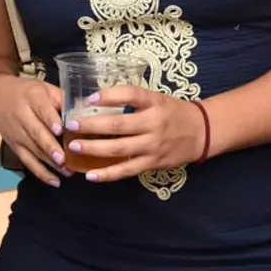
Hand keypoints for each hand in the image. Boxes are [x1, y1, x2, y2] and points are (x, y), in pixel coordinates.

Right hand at [0, 74, 67, 187]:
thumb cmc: (28, 92)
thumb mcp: (45, 88)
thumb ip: (63, 99)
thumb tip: (88, 109)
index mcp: (33, 97)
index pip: (41, 109)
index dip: (50, 120)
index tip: (61, 130)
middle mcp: (22, 116)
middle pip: (36, 132)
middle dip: (50, 147)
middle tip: (64, 159)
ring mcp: (17, 133)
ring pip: (33, 149)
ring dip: (50, 163)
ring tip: (67, 171)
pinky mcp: (15, 147)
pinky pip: (28, 161)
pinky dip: (40, 173)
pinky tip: (55, 181)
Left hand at [65, 87, 207, 182]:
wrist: (200, 132)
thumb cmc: (171, 112)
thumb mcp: (155, 98)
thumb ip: (130, 99)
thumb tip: (94, 101)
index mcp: (154, 103)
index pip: (131, 95)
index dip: (109, 96)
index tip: (88, 99)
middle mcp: (153, 123)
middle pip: (119, 124)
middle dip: (92, 126)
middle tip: (70, 125)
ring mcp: (152, 145)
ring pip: (120, 149)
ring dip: (94, 149)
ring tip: (74, 147)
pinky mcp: (152, 163)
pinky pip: (127, 170)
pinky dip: (108, 174)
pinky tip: (90, 175)